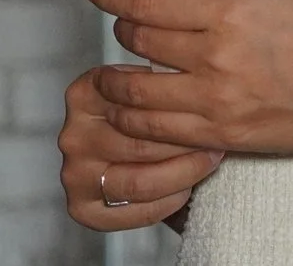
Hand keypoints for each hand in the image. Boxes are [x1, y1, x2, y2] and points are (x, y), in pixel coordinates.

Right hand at [58, 64, 224, 231]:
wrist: (132, 148)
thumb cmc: (147, 112)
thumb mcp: (148, 84)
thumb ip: (161, 82)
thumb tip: (199, 83)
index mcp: (85, 93)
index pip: (137, 102)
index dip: (181, 108)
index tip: (212, 111)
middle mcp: (74, 134)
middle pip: (142, 144)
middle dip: (187, 144)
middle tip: (218, 140)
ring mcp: (74, 172)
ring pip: (140, 181)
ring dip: (183, 173)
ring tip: (209, 161)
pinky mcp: (81, 206)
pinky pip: (133, 211)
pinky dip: (166, 204)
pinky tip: (185, 191)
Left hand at [83, 0, 292, 157]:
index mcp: (231, 10)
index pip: (148, 3)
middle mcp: (217, 55)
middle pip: (137, 45)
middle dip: (122, 33)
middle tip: (124, 28)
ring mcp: (218, 101)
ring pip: (136, 95)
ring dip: (116, 82)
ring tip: (114, 76)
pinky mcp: (224, 136)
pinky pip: (159, 132)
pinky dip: (137, 120)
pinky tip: (135, 111)